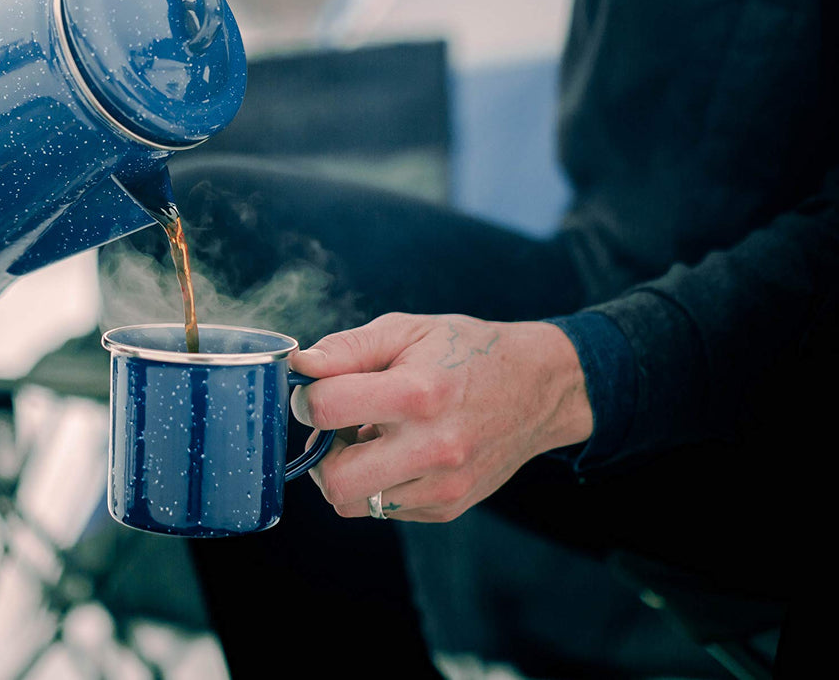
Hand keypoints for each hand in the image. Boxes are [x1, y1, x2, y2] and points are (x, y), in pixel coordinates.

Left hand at [291, 313, 592, 521]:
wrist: (539, 388)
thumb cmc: (465, 352)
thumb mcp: (406, 330)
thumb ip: (346, 349)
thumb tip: (298, 367)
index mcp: (417, 394)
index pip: (325, 408)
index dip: (306, 397)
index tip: (316, 390)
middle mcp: (432, 448)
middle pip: (333, 480)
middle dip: (321, 453)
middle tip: (338, 426)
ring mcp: (443, 485)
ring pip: (353, 503)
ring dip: (347, 472)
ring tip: (370, 437)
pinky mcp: (448, 507)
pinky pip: (383, 508)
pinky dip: (377, 483)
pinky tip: (399, 452)